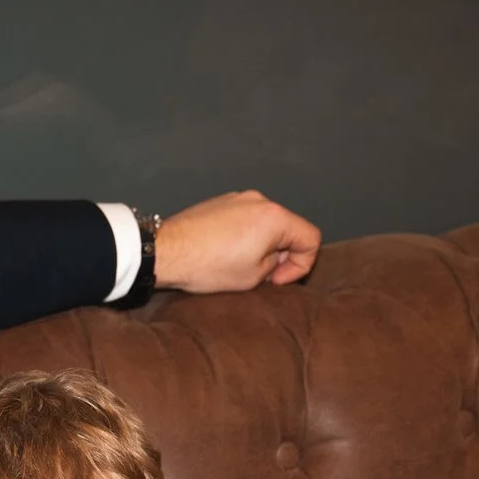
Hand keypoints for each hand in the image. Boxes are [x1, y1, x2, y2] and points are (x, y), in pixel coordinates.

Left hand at [154, 191, 320, 292]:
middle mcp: (260, 200)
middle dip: (281, 255)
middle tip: (262, 277)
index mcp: (275, 217)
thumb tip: (275, 258)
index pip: (311, 238)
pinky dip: (246, 237)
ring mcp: (239, 198)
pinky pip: (247, 220)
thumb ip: (276, 264)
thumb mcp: (253, 277)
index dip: (302, 265)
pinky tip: (226, 254)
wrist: (167, 251)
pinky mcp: (222, 202)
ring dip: (263, 246)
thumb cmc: (208, 266)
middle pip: (289, 229)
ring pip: (268, 224)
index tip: (279, 280)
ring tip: (240, 266)